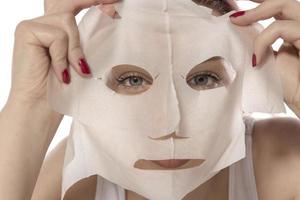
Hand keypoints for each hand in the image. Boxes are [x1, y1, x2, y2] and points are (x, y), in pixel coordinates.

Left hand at [229, 0, 299, 116]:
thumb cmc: (286, 86)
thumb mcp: (265, 61)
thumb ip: (256, 46)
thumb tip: (233, 34)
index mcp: (292, 33)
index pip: (278, 9)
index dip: (260, 3)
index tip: (239, 3)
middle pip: (284, 1)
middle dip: (259, 0)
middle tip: (236, 7)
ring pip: (287, 5)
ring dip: (257, 11)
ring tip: (236, 20)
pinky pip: (283, 28)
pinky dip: (264, 39)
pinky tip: (256, 57)